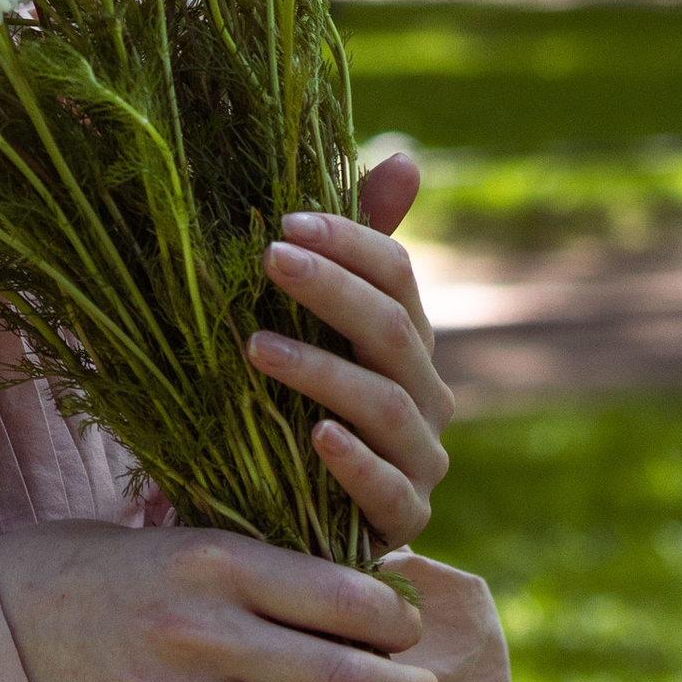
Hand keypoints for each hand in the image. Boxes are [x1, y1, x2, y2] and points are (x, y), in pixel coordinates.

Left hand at [246, 151, 452, 552]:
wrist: (275, 523)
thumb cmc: (288, 411)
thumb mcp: (307, 328)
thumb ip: (350, 251)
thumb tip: (406, 158)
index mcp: (406, 341)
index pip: (398, 274)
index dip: (348, 241)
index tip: (282, 222)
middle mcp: (427, 396)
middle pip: (394, 329)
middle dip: (332, 289)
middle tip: (268, 259)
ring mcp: (419, 461)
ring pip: (385, 403)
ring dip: (321, 369)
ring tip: (255, 345)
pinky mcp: (402, 521)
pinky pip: (389, 491)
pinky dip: (353, 462)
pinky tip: (313, 435)